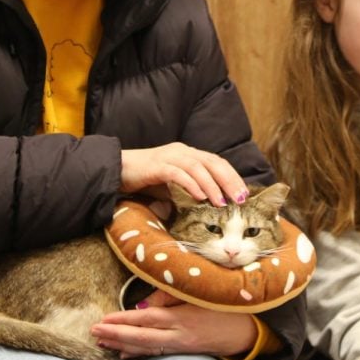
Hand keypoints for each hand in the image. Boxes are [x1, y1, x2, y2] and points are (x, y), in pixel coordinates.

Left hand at [90, 290, 257, 358]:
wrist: (248, 330)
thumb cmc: (225, 306)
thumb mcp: (200, 295)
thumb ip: (171, 296)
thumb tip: (144, 305)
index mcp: (183, 318)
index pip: (147, 319)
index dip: (124, 320)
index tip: (103, 320)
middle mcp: (179, 335)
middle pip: (142, 337)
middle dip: (116, 335)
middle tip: (93, 332)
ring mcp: (181, 346)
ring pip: (146, 348)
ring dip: (122, 345)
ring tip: (101, 342)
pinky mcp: (184, 351)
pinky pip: (156, 352)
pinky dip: (138, 353)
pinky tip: (123, 352)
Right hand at [120, 142, 247, 206]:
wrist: (115, 170)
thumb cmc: (145, 180)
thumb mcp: (172, 186)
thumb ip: (188, 192)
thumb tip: (208, 208)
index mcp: (188, 154)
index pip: (217, 162)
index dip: (232, 176)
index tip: (244, 194)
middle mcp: (182, 151)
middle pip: (213, 162)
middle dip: (229, 180)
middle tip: (241, 198)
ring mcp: (169, 156)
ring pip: (198, 167)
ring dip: (212, 185)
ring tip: (222, 203)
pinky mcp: (156, 165)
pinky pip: (178, 173)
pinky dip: (191, 185)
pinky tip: (200, 197)